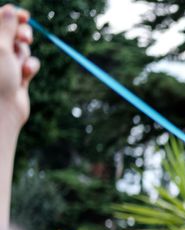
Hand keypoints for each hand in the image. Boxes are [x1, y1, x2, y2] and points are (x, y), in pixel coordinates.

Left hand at [0, 5, 38, 127]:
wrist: (2, 112)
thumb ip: (5, 26)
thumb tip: (11, 10)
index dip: (11, 16)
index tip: (24, 15)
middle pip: (11, 33)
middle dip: (21, 35)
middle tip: (25, 38)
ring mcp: (4, 65)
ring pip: (21, 49)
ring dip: (24, 55)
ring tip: (20, 66)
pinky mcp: (16, 76)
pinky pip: (29, 64)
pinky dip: (29, 68)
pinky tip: (25, 76)